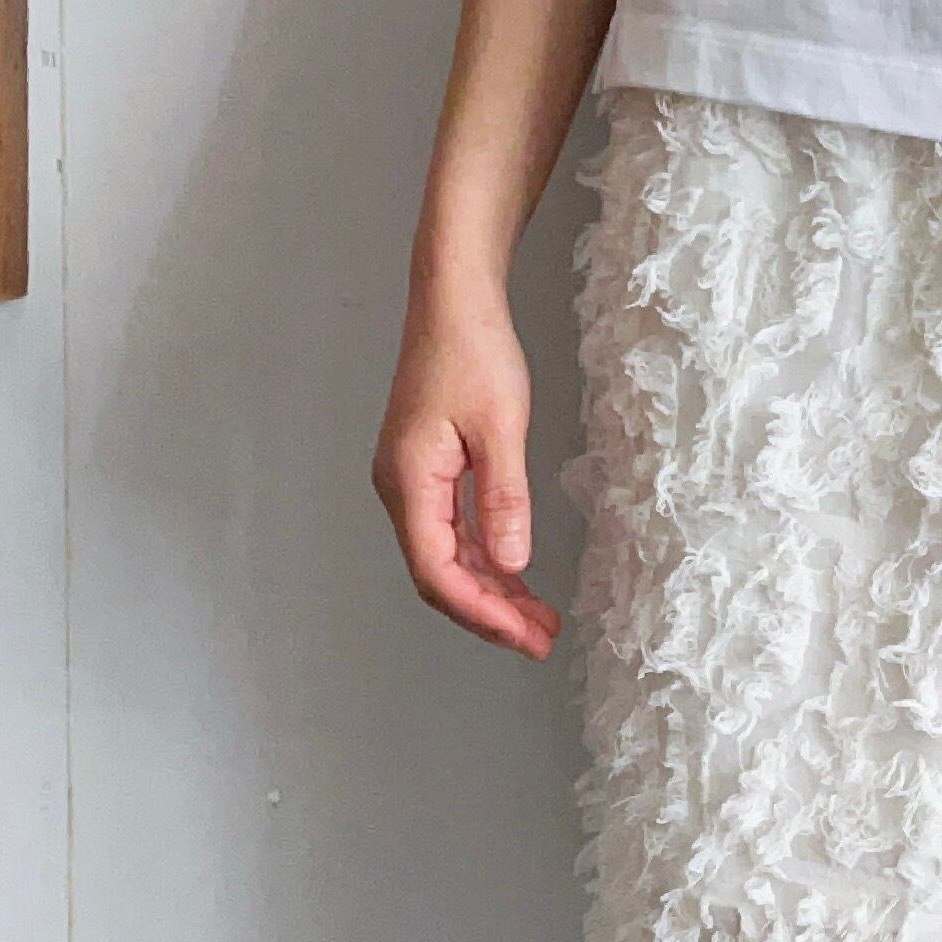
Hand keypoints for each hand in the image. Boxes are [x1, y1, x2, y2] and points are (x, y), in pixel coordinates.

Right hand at [374, 281, 560, 659]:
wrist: (453, 300)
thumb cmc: (473, 350)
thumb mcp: (501, 427)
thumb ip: (505, 498)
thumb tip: (513, 564)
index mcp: (410, 481)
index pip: (437, 572)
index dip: (481, 613)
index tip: (525, 635)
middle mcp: (400, 489)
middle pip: (439, 575)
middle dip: (489, 614)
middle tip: (541, 640)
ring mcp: (410, 482)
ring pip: (446, 558)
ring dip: (490, 592)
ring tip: (538, 620)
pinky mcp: (426, 472)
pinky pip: (451, 533)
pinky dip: (484, 560)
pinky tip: (517, 577)